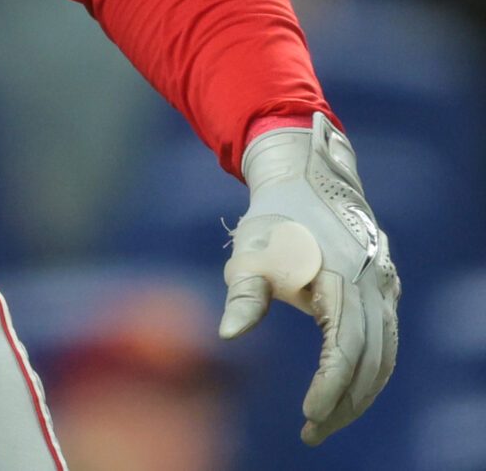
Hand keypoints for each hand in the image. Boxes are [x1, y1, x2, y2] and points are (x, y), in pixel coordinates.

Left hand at [219, 114, 399, 444]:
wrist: (305, 181)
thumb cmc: (272, 221)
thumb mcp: (250, 254)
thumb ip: (244, 295)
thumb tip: (227, 335)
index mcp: (344, 280)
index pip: (346, 350)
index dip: (331, 387)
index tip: (309, 415)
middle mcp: (375, 288)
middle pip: (371, 362)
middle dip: (345, 403)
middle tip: (313, 433)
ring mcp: (386, 290)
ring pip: (384, 356)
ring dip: (360, 394)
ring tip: (326, 420)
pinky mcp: (386, 293)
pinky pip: (386, 342)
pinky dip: (370, 372)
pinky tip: (345, 392)